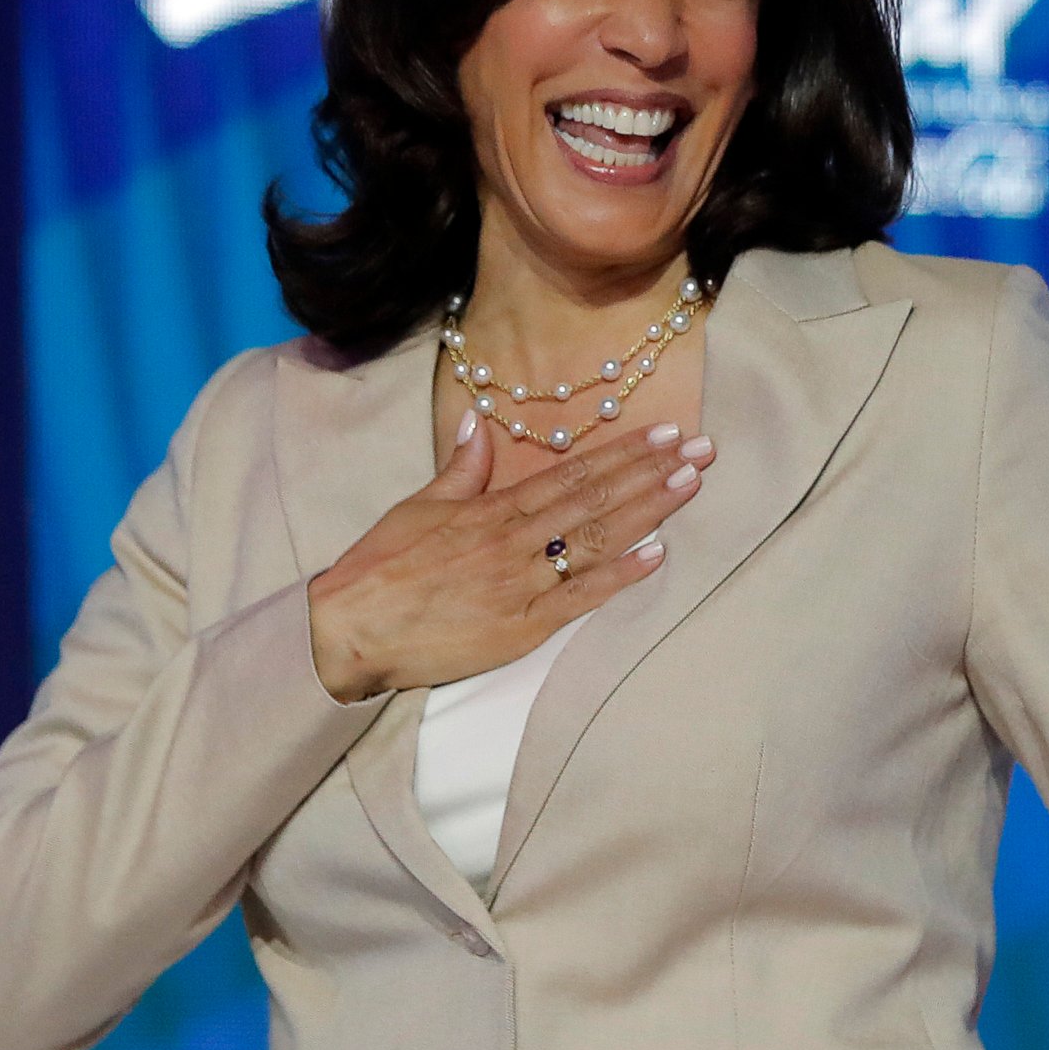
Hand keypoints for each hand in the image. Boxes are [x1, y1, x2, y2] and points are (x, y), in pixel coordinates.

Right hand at [305, 417, 714, 701]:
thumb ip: (460, 467)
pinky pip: (579, 597)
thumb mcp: (418, 506)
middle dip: (652, 472)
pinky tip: (657, 555)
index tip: (664, 433)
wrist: (347, 629)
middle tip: (701, 449)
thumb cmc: (380, 568)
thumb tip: (480, 420)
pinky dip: (619, 576)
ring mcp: (521, 583)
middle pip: (596, 498)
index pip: (572, 472)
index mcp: (493, 508)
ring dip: (648, 511)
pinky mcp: (521, 627)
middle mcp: (515, 539)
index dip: (623, 452)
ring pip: (596, 540)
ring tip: (690, 485)